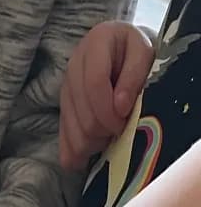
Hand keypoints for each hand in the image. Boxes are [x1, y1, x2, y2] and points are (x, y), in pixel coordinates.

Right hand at [59, 21, 154, 171]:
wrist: (118, 45)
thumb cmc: (135, 49)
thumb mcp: (144, 51)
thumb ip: (134, 75)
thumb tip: (121, 108)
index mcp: (95, 45)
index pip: (94, 84)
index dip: (108, 109)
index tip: (123, 123)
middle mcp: (74, 66)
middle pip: (82, 111)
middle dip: (102, 129)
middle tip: (121, 132)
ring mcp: (65, 88)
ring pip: (72, 127)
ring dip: (91, 141)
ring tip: (109, 140)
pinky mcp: (63, 106)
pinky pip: (62, 133)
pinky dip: (71, 151)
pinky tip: (80, 162)